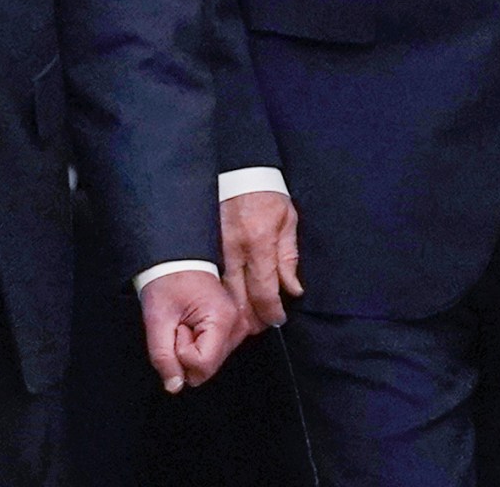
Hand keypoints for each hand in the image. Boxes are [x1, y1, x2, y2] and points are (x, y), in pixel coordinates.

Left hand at [139, 270, 241, 394]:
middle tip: (180, 324)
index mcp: (223, 320)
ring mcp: (239, 326)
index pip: (201, 366)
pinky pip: (214, 353)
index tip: (176, 328)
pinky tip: (194, 324)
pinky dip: (199, 344)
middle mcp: (238, 325)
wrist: (177, 258)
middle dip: (186, 353)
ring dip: (193, 349)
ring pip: (211, 363)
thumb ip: (163, 357)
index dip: (180, 353)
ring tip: (186, 321)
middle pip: (208, 368)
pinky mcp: (235, 327)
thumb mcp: (157, 320)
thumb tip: (175, 386)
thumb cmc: (168, 281)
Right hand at [219, 191, 301, 336]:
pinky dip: (221, 296)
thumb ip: (289, 259)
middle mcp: (234, 250)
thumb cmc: (266, 195)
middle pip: (239, 299)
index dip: (272, 312)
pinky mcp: (206, 248)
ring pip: (222, 294)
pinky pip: (213, 280)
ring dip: (234, 312)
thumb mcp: (288, 221)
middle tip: (261, 327)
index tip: (278, 319)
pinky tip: (228, 304)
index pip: (264, 290)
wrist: (238, 171)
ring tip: (246, 322)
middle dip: (251, 320)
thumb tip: (293, 290)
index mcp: (259, 243)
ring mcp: (216, 251)